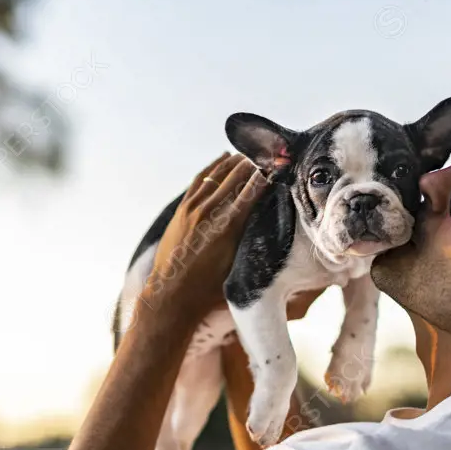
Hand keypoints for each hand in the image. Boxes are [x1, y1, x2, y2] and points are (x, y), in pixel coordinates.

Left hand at [141, 152, 268, 324]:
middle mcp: (209, 212)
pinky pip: (200, 179)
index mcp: (227, 226)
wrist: (172, 294)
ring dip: (235, 163)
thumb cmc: (209, 287)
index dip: (266, 176)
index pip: (251, 191)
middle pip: (236, 178)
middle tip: (268, 156)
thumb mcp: (237, 263)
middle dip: (253, 164)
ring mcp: (193, 208)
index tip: (278, 166)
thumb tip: (268, 220)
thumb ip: (250, 238)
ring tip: (250, 155)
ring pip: (217, 174)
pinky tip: (223, 159)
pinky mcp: (183, 209)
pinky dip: (213, 167)